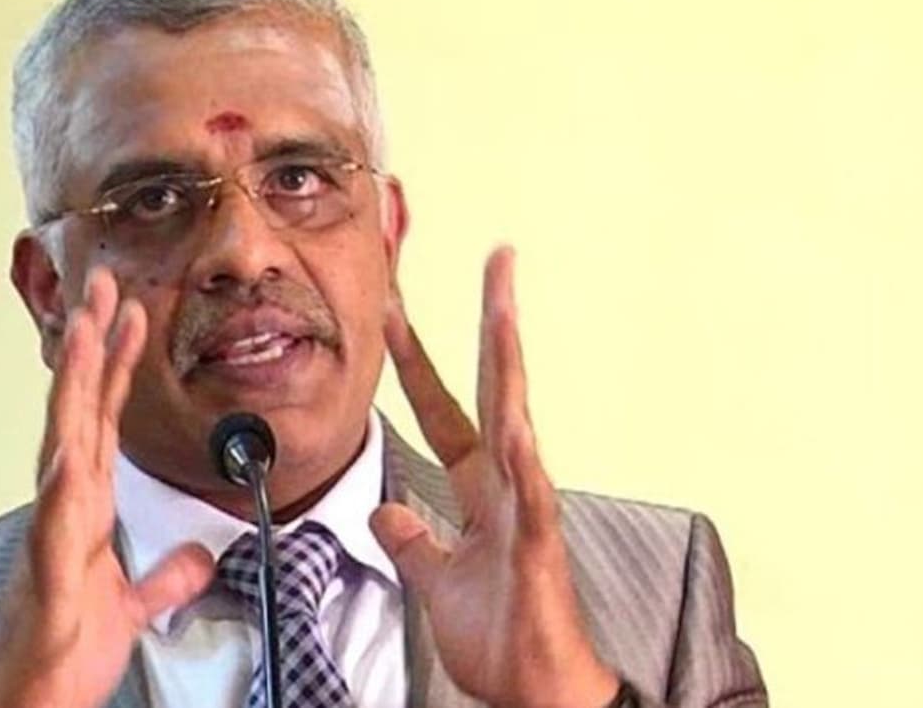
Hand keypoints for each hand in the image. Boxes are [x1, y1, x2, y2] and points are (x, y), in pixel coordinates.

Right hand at [0, 268, 213, 707]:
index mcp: (86, 508)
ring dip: (74, 392)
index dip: (118, 367)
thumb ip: (165, 574)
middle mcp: (66, 510)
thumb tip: (197, 554)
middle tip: (102, 287)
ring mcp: (53, 539)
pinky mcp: (50, 582)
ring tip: (86, 335)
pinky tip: (69, 452)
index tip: (130, 315)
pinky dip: (62, 490)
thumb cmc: (64, 652)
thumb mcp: (133, 605)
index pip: (105, 421)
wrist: (32, 702)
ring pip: (63, 448)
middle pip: (80, 413)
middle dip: (93, 348)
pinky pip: (56, 529)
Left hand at [371, 248, 618, 707]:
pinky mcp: (538, 548)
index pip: (444, 405)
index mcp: (479, 487)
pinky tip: (517, 424)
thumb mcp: (434, 577)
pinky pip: (531, 497)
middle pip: (494, 388)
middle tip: (497, 257)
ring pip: (517, 422)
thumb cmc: (499, 632)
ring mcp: (526, 510)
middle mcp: (507, 484)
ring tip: (503, 307)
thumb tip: (385, 509)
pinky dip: (524, 461)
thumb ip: (412, 537)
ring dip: (509, 365)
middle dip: (492, 321)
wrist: (532, 689)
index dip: (417, 357)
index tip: (396, 307)